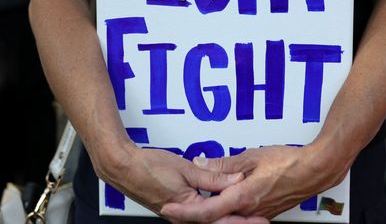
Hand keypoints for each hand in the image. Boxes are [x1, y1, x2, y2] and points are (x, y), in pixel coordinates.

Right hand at [91, 142, 268, 223]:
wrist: (124, 168)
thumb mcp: (186, 169)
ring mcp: (180, 215)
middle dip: (239, 222)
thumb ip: (212, 176)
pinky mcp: (177, 209)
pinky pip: (201, 215)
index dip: (244, 221)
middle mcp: (184, 218)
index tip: (261, 221)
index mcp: (189, 210)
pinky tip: (223, 204)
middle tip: (260, 220)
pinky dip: (216, 211)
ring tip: (247, 214)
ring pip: (210, 220)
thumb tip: (235, 179)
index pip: (223, 220)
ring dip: (228, 217)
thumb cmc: (149, 167)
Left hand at [161, 143, 350, 221]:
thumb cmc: (288, 162)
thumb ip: (224, 164)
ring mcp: (257, 213)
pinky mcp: (264, 211)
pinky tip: (219, 200)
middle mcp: (249, 210)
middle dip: (192, 213)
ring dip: (208, 211)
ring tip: (192, 200)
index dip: (185, 212)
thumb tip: (201, 163)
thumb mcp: (251, 156)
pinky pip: (239, 215)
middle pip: (214, 219)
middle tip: (175, 205)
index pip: (207, 212)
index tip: (169, 208)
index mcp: (243, 197)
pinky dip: (224, 210)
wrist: (315, 170)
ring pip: (226, 218)